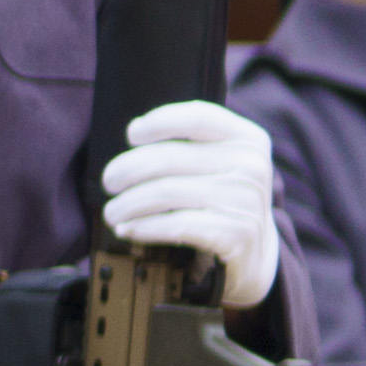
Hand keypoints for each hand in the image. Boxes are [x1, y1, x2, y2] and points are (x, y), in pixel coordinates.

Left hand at [103, 97, 285, 310]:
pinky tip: (128, 228)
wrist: (256, 249)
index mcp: (247, 139)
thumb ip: (188, 143)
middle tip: (109, 183)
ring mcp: (246, 200)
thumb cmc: (222, 197)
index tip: (131, 135)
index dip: (158, 122)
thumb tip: (135, 130)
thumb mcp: (218, 162)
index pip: (198, 117)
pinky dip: (143, 227)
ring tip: (112, 212)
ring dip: (127, 204)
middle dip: (126, 170)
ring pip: (165, 192)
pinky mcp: (236, 233)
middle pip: (169, 158)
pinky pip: (175, 225)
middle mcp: (251, 166)